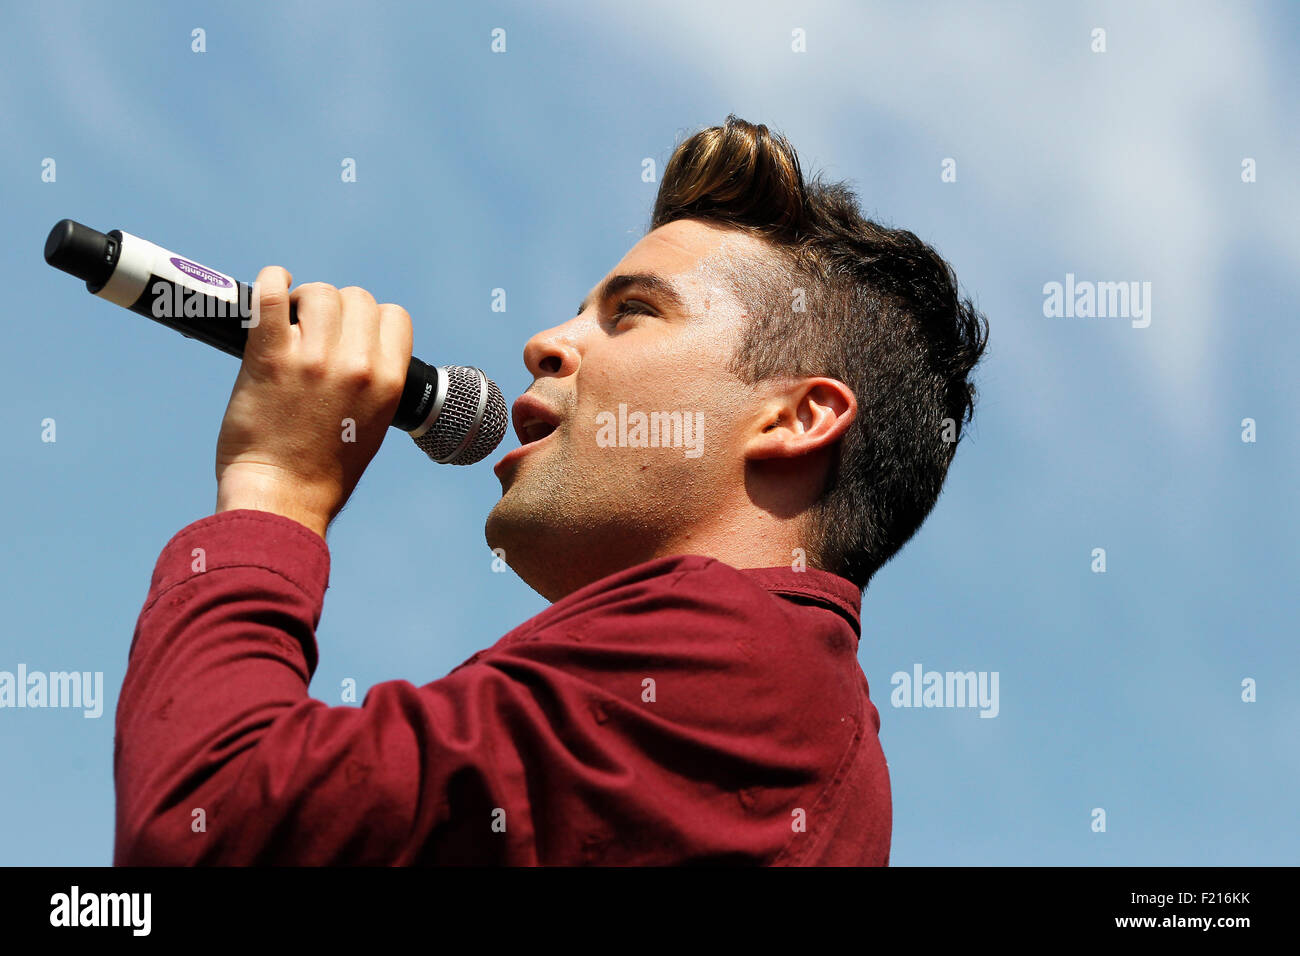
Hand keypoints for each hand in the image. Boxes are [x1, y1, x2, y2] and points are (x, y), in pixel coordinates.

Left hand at [214, 266, 412, 538]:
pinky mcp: (270, 358)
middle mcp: (357, 366)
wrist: (281, 497)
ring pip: (320, 293)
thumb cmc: (323, 471)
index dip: (372, 320)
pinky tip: (272, 285)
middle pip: (358, 299)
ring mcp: (314, 359)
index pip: (394, 317)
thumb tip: (359, 344)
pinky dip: (271, 282)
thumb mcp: (373, 424)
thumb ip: (374, 381)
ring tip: (291, 322)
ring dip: (305, 300)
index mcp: (388, 383)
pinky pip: (272, 296)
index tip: (352, 333)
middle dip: (338, 309)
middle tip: (315, 330)